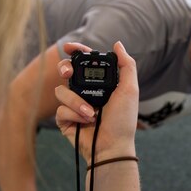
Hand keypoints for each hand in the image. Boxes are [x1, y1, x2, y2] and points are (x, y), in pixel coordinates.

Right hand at [54, 41, 138, 162]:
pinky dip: (73, 115)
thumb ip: (126, 65)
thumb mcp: (130, 90)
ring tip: (90, 113)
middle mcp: (84, 92)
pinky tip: (85, 122)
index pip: (84, 62)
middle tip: (68, 74)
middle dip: (64, 69)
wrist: (112, 146)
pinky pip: (61, 110)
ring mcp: (73, 105)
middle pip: (66, 71)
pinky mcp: (65, 120)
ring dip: (76, 101)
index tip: (69, 47)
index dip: (76, 52)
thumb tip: (117, 44)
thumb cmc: (123, 121)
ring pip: (61, 91)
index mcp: (99, 83)